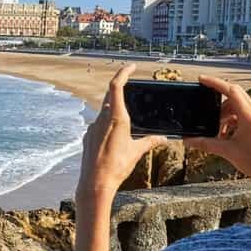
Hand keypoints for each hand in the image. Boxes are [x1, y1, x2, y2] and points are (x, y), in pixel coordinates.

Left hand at [76, 64, 166, 201]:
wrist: (95, 183)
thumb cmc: (116, 167)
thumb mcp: (137, 152)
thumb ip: (150, 141)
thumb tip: (163, 138)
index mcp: (116, 118)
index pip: (116, 86)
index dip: (123, 73)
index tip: (131, 67)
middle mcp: (101, 119)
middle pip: (109, 96)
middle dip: (120, 89)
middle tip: (130, 84)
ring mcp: (92, 128)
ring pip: (103, 111)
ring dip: (114, 108)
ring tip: (126, 115)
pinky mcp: (87, 137)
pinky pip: (98, 125)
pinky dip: (107, 123)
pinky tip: (114, 135)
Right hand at [183, 76, 250, 200]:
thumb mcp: (227, 151)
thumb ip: (206, 144)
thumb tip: (189, 141)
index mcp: (249, 116)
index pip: (231, 90)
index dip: (215, 83)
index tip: (202, 80)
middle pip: (233, 95)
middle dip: (217, 101)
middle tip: (205, 106)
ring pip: (236, 106)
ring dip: (223, 114)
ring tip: (216, 130)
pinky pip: (241, 115)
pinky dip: (230, 121)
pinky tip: (224, 135)